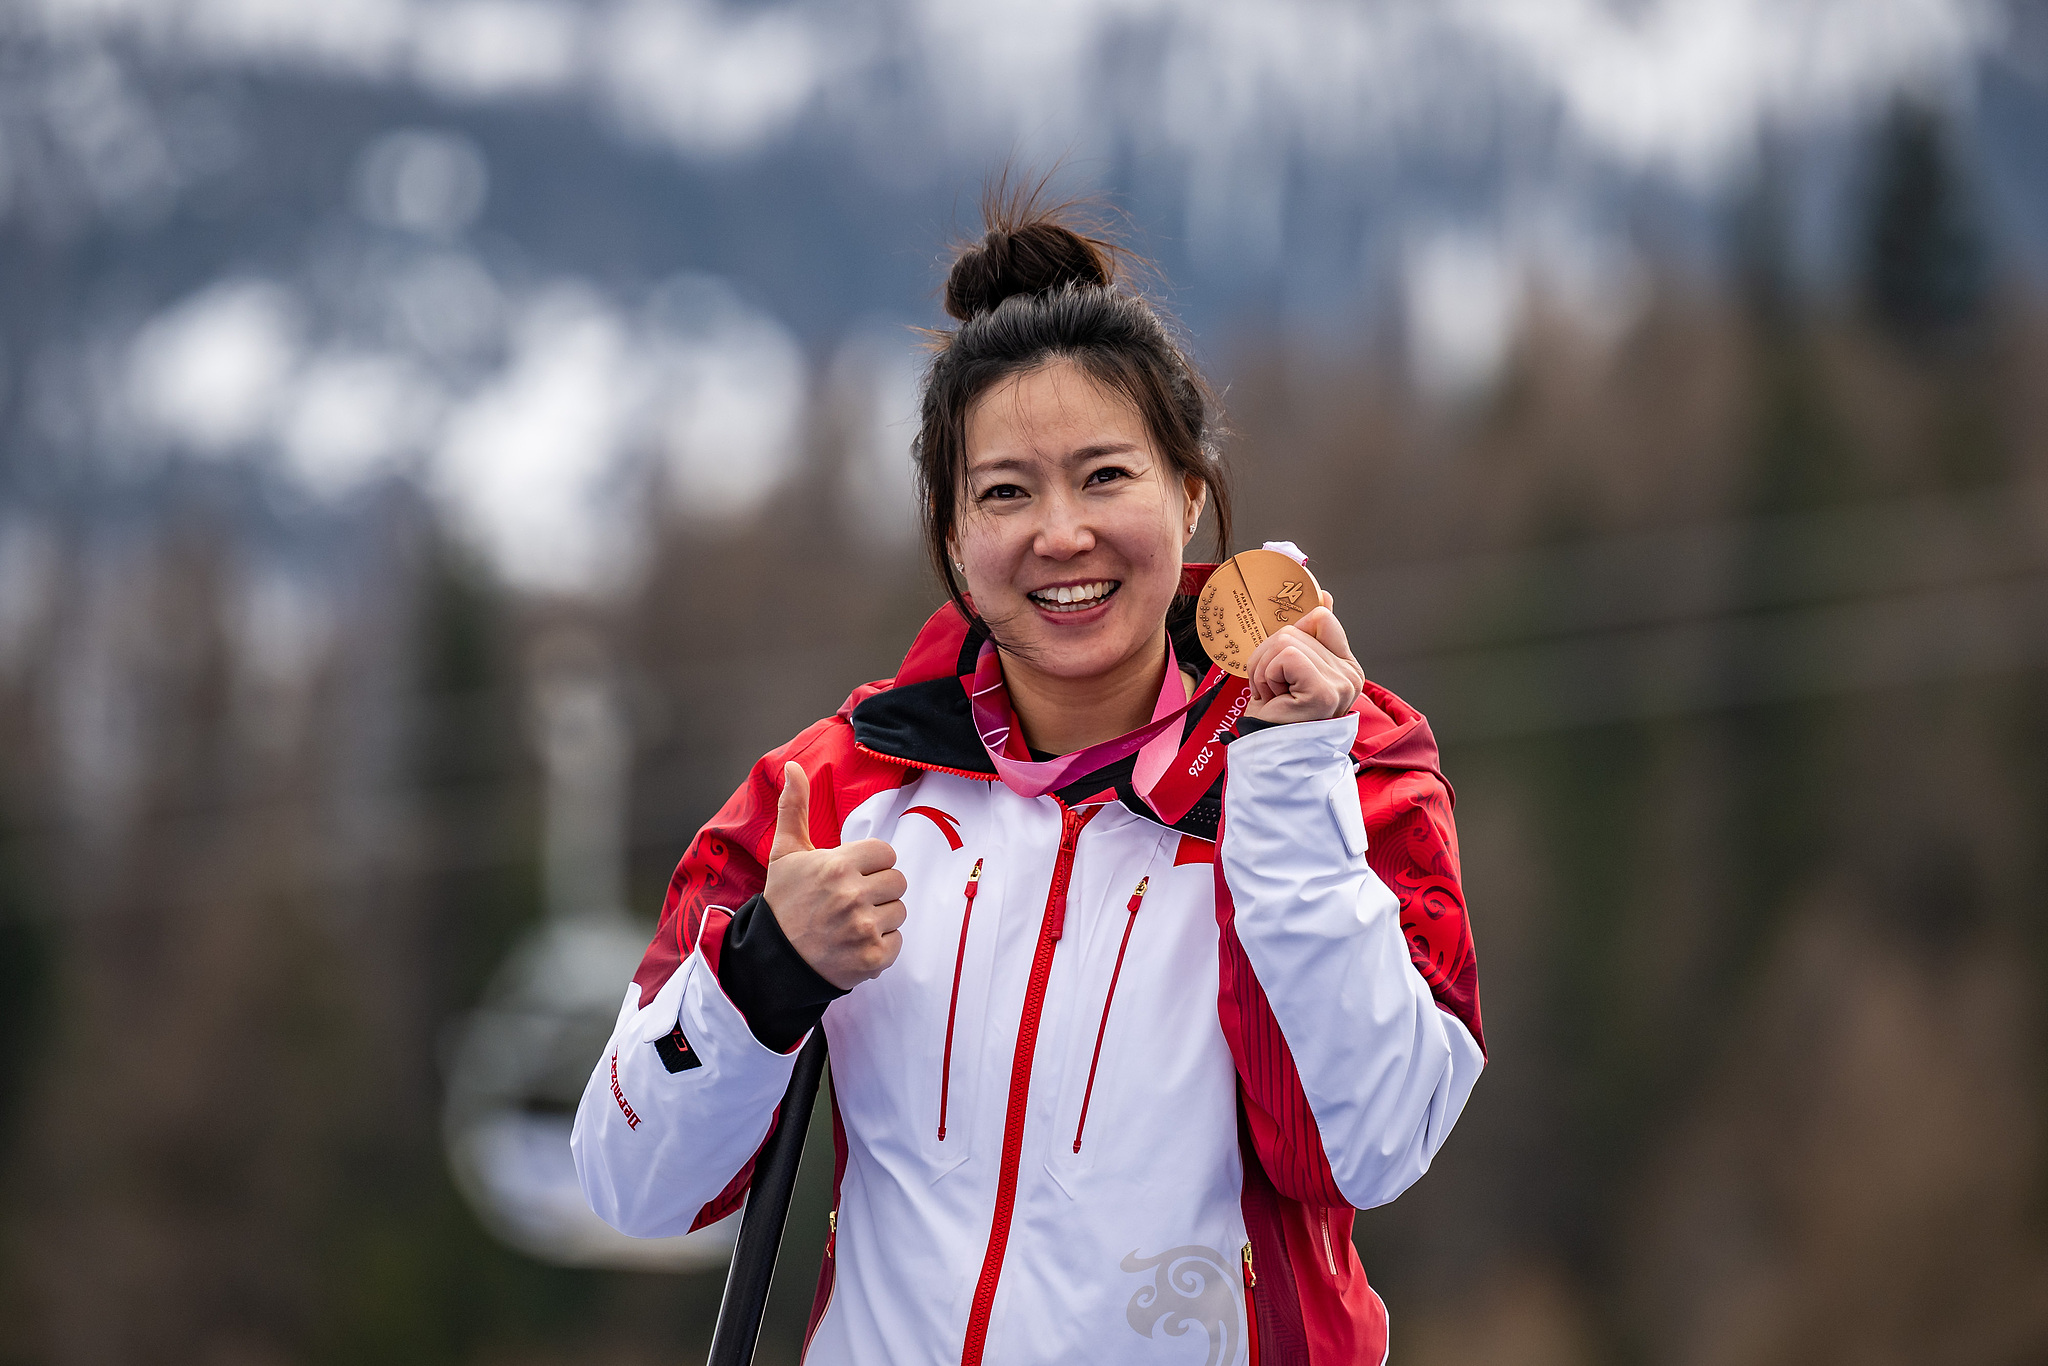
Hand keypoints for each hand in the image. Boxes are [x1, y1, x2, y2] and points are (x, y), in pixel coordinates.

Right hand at [762, 763, 907, 989]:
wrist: (772, 959)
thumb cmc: (782, 903)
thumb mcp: (785, 854)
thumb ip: (795, 808)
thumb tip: (794, 767)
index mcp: (837, 866)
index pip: (887, 853)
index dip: (871, 864)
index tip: (852, 874)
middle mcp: (853, 896)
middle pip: (897, 881)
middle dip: (878, 889)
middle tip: (851, 901)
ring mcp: (864, 929)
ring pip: (900, 911)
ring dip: (880, 917)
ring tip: (851, 922)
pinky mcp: (872, 958)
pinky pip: (897, 941)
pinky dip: (880, 945)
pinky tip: (854, 943)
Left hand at [1243, 591, 1364, 724]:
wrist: (1267, 754)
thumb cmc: (1276, 715)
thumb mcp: (1289, 668)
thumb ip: (1308, 635)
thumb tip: (1324, 594)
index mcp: (1346, 666)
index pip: (1321, 617)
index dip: (1292, 631)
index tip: (1283, 664)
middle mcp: (1350, 674)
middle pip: (1295, 628)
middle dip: (1268, 658)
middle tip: (1273, 690)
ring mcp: (1341, 683)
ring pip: (1285, 641)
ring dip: (1264, 669)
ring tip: (1273, 696)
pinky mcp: (1324, 691)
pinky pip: (1285, 656)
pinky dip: (1267, 676)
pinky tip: (1274, 699)